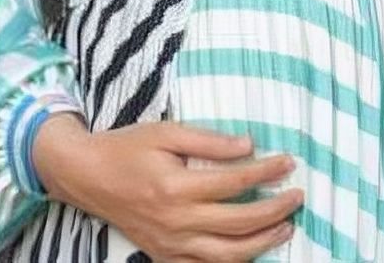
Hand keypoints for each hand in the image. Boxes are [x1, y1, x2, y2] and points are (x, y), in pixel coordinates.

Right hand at [33, 115, 301, 262]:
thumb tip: (248, 146)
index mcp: (176, 187)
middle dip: (274, 211)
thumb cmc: (126, 148)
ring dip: (262, 243)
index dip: (267, 172)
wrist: (85, 176)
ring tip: (285, 228)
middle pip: (238, 223)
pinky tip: (250, 249)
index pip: (235, 181)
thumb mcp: (166, 132)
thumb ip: (209, 140)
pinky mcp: (163, 254)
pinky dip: (232, 261)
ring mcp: (169, 243)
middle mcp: (176, 221)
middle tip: (298, 197)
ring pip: (227, 254)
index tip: (289, 163)